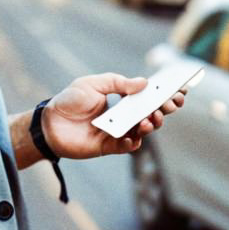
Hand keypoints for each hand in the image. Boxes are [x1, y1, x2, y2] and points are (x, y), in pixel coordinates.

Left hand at [43, 73, 183, 158]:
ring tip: (150, 118)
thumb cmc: (70, 101)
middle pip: (151, 114)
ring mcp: (118, 132)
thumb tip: (143, 82)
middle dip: (165, 109)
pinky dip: (133, 142)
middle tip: (171, 104)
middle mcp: (124, 116)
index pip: (148, 97)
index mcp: (122, 100)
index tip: (180, 89)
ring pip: (143, 131)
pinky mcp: (109, 146)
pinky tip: (134, 135)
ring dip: (151, 124)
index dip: (165, 94)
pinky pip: (127, 147)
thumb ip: (117, 83)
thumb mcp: (93, 84)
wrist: (49, 122)